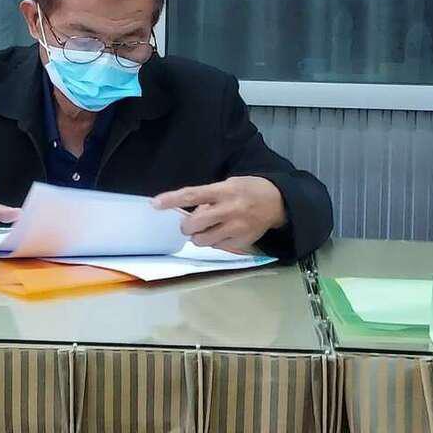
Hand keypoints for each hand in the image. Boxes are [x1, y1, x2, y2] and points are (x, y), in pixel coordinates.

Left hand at [152, 176, 285, 252]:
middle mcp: (229, 210)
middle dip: (187, 226)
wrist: (277, 202)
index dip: (172, 200)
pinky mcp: (242, 241)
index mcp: (223, 191)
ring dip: (199, 236)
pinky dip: (214, 241)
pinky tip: (223, 232)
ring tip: (209, 228)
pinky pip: (217, 247)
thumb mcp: (228, 185)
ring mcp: (236, 227)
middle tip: (190, 223)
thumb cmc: (246, 190)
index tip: (155, 203)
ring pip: (203, 240)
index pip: (192, 195)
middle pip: (194, 224)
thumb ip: (208, 197)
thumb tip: (188, 211)